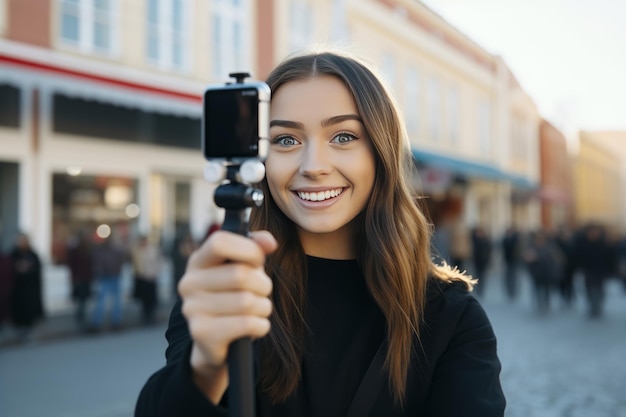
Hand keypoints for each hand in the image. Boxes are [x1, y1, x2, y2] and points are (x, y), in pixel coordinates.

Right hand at [177, 230, 275, 399]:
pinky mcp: (202, 333)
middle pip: (240, 275)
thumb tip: (270, 242)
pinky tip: (255, 327)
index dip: (248, 249)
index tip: (258, 261)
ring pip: (247, 301)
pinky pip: (247, 324)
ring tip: (258, 310)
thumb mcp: (244, 267)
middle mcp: (189, 283)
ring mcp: (192, 309)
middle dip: (263, 284)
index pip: (220, 242)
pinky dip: (261, 325)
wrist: (215, 341)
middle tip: (262, 292)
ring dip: (263, 307)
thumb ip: (255, 248)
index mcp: (198, 261)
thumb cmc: (233, 295)